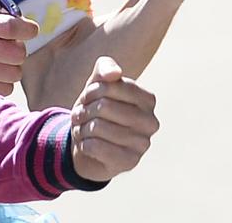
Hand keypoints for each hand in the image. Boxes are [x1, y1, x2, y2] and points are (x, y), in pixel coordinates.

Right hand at [0, 0, 38, 95]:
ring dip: (12, 67)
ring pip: (14, 74)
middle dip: (19, 49)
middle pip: (17, 54)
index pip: (12, 27)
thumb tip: (17, 13)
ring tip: (0, 61)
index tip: (29, 30)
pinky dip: (3, 82)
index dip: (28, 29)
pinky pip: (4, 89)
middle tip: (10, 47)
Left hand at [70, 56, 158, 181]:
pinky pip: (96, 147)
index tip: (87, 96)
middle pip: (104, 106)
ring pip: (97, 127)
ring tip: (83, 129)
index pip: (113, 85)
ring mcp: (143, 144)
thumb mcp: (98, 84)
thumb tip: (114, 74)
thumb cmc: (98, 110)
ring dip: (81, 127)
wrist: (92, 147)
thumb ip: (105, 68)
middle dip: (85, 109)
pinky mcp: (130, 162)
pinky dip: (84, 144)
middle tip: (80, 114)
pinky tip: (87, 145)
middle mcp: (151, 122)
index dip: (93, 89)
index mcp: (148, 99)